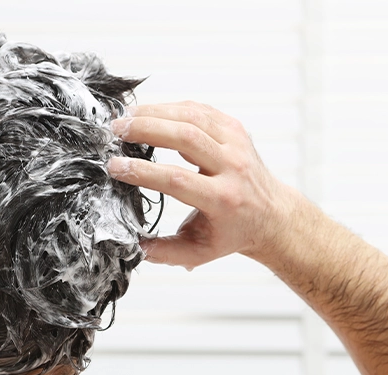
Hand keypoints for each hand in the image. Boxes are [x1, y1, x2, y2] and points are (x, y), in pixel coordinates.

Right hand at [107, 101, 299, 268]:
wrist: (271, 216)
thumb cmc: (232, 232)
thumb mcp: (199, 252)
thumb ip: (164, 253)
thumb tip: (133, 246)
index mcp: (223, 199)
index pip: (177, 179)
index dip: (142, 171)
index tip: (115, 166)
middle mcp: (233, 167)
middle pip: (186, 137)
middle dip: (145, 129)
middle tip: (116, 131)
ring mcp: (236, 143)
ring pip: (192, 116)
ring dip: (154, 112)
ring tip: (125, 117)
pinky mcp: (234, 128)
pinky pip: (199, 110)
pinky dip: (170, 107)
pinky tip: (148, 112)